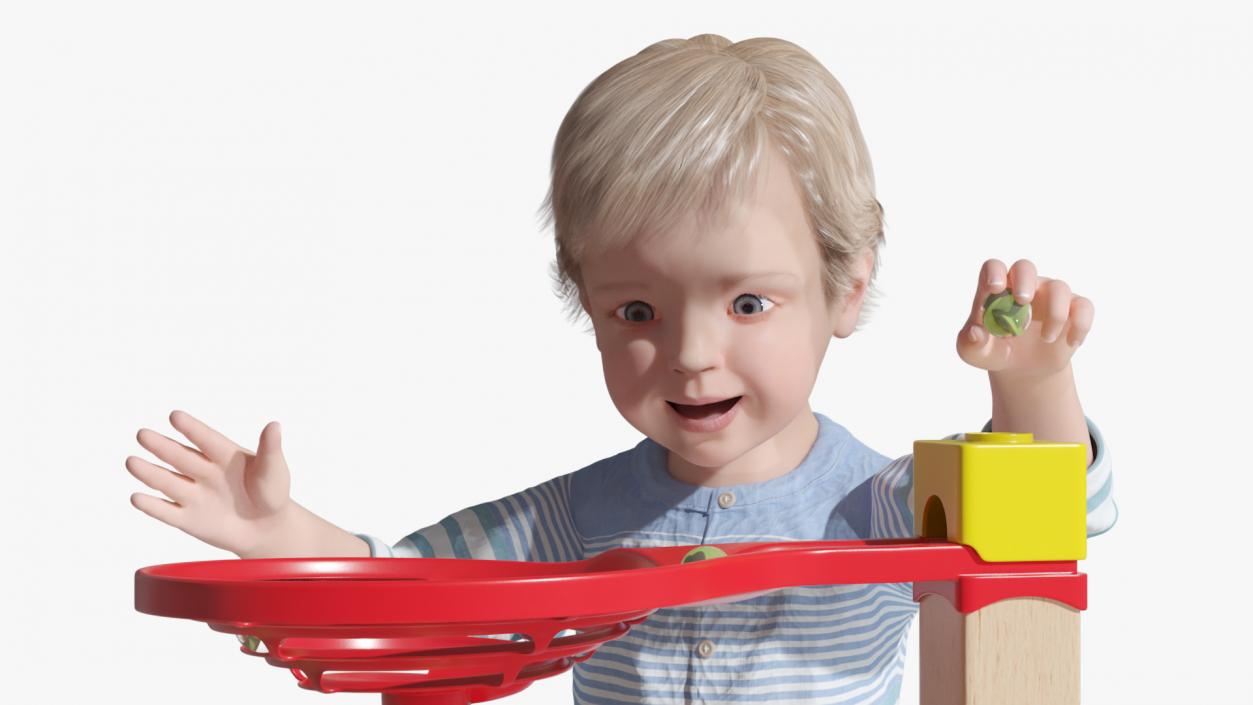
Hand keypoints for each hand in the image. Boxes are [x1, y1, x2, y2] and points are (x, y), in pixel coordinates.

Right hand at [127, 410, 292, 555]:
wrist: (267, 528)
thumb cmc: (272, 493)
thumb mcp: (274, 470)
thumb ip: (270, 449)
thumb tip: (274, 425)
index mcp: (225, 455)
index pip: (206, 440)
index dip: (192, 429)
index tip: (175, 417)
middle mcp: (205, 472)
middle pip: (180, 458)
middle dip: (162, 446)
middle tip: (143, 434)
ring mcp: (195, 495)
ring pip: (168, 482)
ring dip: (150, 473)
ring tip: (131, 462)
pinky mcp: (189, 519)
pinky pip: (167, 512)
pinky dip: (152, 507)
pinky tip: (136, 497)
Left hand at [955, 259, 1093, 376]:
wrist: (1021, 369)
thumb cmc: (993, 352)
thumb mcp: (974, 353)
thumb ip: (970, 343)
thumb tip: (976, 332)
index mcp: (996, 290)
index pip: (994, 268)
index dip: (994, 272)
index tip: (995, 288)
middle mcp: (1024, 286)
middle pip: (1025, 267)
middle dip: (1024, 281)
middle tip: (1022, 301)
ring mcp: (1049, 295)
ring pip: (1059, 288)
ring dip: (1055, 314)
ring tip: (1046, 339)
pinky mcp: (1073, 309)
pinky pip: (1084, 307)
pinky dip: (1081, 324)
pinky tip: (1071, 343)